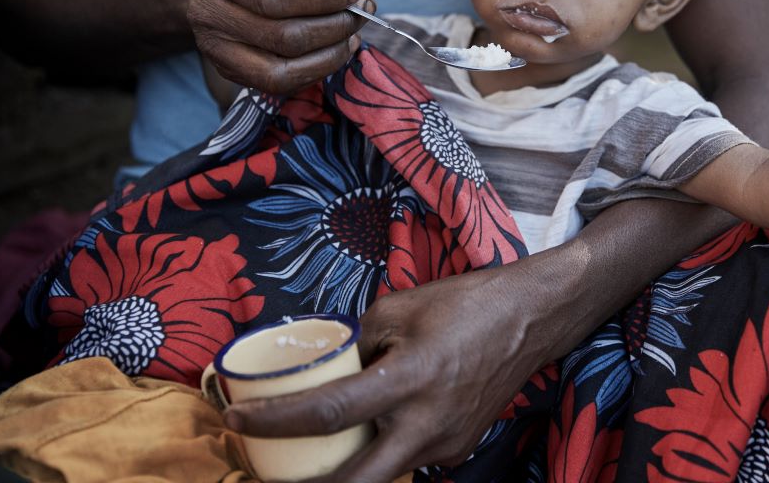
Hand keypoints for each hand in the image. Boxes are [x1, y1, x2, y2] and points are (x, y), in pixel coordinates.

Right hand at [188, 0, 369, 94]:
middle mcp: (209, 14)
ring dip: (330, 55)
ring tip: (353, 33)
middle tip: (362, 11)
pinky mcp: (230, 71)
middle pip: (283, 37)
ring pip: (281, 71)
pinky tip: (336, 50)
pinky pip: (278, 85)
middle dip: (334, 26)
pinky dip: (315, 71)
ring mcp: (216, 49)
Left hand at [224, 267, 547, 482]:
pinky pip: (406, 459)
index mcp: (410, 378)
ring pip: (380, 476)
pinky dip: (379, 452)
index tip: (235, 419)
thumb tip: (326, 368)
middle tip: (265, 474)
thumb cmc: (466, 303)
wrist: (532, 320)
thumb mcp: (400, 307)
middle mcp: (427, 423)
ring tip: (308, 454)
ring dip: (342, 472)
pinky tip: (369, 433)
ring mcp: (445, 443)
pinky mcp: (458, 449)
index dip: (275, 421)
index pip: (329, 412)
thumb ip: (357, 343)